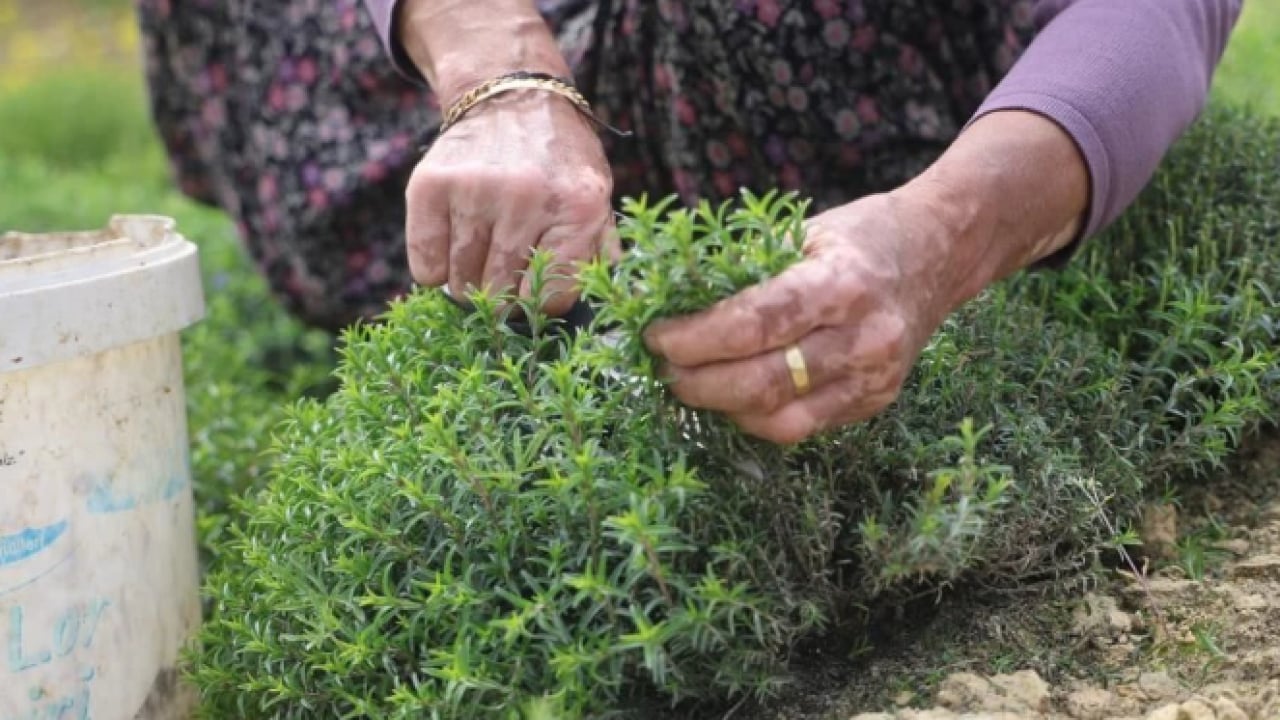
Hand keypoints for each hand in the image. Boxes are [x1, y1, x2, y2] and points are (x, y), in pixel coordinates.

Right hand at [404, 90, 616, 314]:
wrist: (514, 98)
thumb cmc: (559, 163)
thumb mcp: (597, 199)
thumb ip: (600, 254)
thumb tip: (597, 306)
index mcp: (578, 206)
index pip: (551, 298)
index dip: (543, 303)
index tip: (538, 289)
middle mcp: (527, 197)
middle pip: (501, 294)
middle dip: (503, 297)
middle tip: (506, 275)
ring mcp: (475, 190)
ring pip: (462, 284)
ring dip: (470, 284)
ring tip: (482, 257)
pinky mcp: (431, 186)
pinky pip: (426, 267)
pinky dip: (437, 271)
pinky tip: (454, 250)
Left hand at [642, 192, 961, 443]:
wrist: (940, 255)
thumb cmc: (861, 236)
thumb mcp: (805, 232)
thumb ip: (748, 269)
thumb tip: (671, 296)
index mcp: (841, 283)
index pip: (754, 323)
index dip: (696, 338)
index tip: (659, 337)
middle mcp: (863, 338)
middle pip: (762, 382)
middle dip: (698, 382)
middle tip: (664, 369)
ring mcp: (873, 377)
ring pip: (780, 419)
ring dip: (723, 408)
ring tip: (690, 386)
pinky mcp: (875, 403)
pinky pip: (803, 428)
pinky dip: (758, 418)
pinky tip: (733, 397)